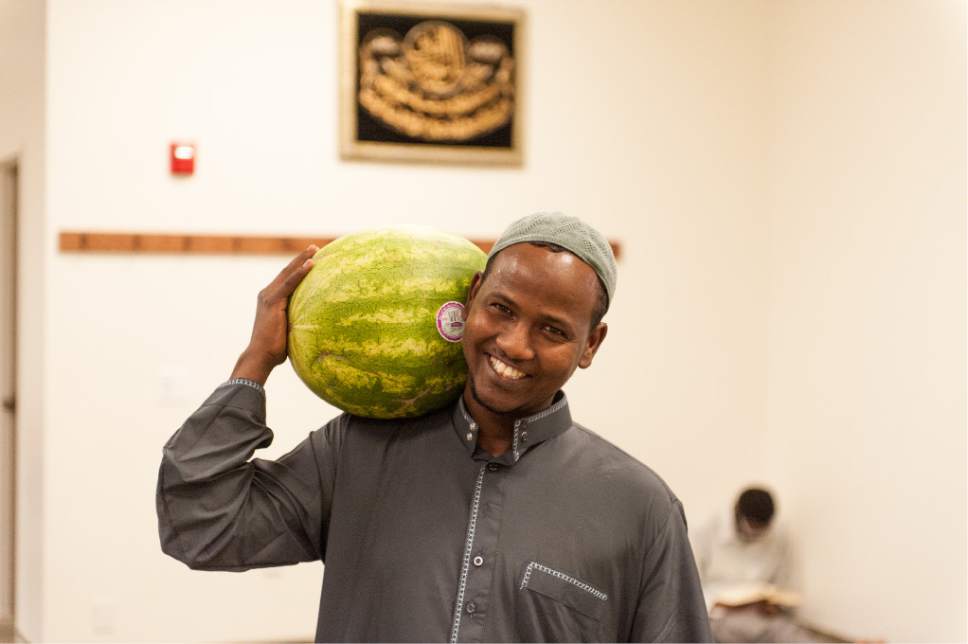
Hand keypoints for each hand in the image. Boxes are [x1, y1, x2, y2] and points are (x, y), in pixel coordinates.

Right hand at [231, 245, 318, 383]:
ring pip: (288, 273)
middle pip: (287, 271)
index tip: (311, 258)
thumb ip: (296, 319)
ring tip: (315, 249)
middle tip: (315, 248)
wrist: (260, 356)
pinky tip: (311, 264)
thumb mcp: (288, 329)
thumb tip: (314, 322)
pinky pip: (290, 283)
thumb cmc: (275, 349)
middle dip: (301, 258)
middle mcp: (267, 294)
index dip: (297, 267)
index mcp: (270, 299)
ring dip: (302, 259)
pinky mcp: (273, 302)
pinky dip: (300, 273)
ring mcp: (268, 296)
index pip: (286, 279)